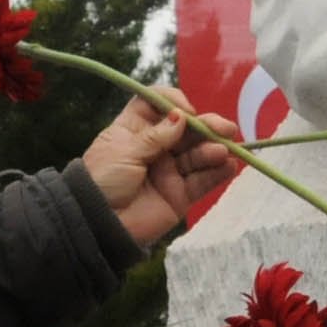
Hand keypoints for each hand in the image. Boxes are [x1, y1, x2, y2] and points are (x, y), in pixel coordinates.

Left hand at [81, 90, 239, 247]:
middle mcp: (156, 147)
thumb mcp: (125, 151)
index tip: (184, 111)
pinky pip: (203, 181)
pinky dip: (218, 173)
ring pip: (198, 154)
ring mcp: (169, 170)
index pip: (158, 106)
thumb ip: (156, 136)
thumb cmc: (103, 180)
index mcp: (135, 130)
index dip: (173, 103)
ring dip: (213, 150)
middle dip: (206, 126)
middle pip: (186, 129)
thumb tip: (181, 117)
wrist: (98, 224)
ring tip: (221, 151)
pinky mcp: (180, 194)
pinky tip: (229, 166)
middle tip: (224, 128)